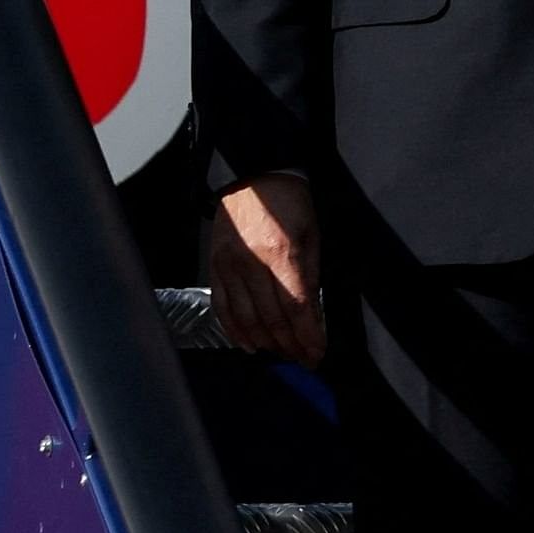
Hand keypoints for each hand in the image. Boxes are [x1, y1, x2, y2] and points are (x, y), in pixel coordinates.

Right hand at [207, 172, 325, 366]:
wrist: (254, 173)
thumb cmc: (290, 202)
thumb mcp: (312, 234)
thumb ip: (311, 275)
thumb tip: (312, 314)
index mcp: (282, 254)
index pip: (297, 308)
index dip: (308, 336)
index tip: (318, 353)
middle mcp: (252, 263)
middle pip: (272, 318)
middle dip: (290, 345)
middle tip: (303, 359)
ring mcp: (230, 266)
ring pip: (246, 318)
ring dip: (265, 342)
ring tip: (281, 354)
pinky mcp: (215, 266)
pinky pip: (222, 306)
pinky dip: (234, 330)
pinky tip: (248, 343)